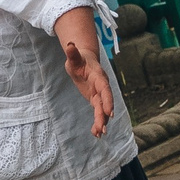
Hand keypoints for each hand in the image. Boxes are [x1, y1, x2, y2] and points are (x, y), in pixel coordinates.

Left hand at [55, 12, 114, 138]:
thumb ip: (72, 53)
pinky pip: (98, 112)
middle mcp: (102, 87)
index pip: (105, 89)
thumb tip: (69, 45)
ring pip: (103, 110)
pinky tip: (96, 133)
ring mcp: (100, 94)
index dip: (108, 100)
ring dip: (102, 122)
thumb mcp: (73, 57)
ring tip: (99, 135)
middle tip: (103, 129)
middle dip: (104, 115)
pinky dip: (98, 122)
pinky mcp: (96, 100)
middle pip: (105, 102)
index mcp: (98, 77)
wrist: (84, 62)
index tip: (110, 112)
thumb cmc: (78, 59)